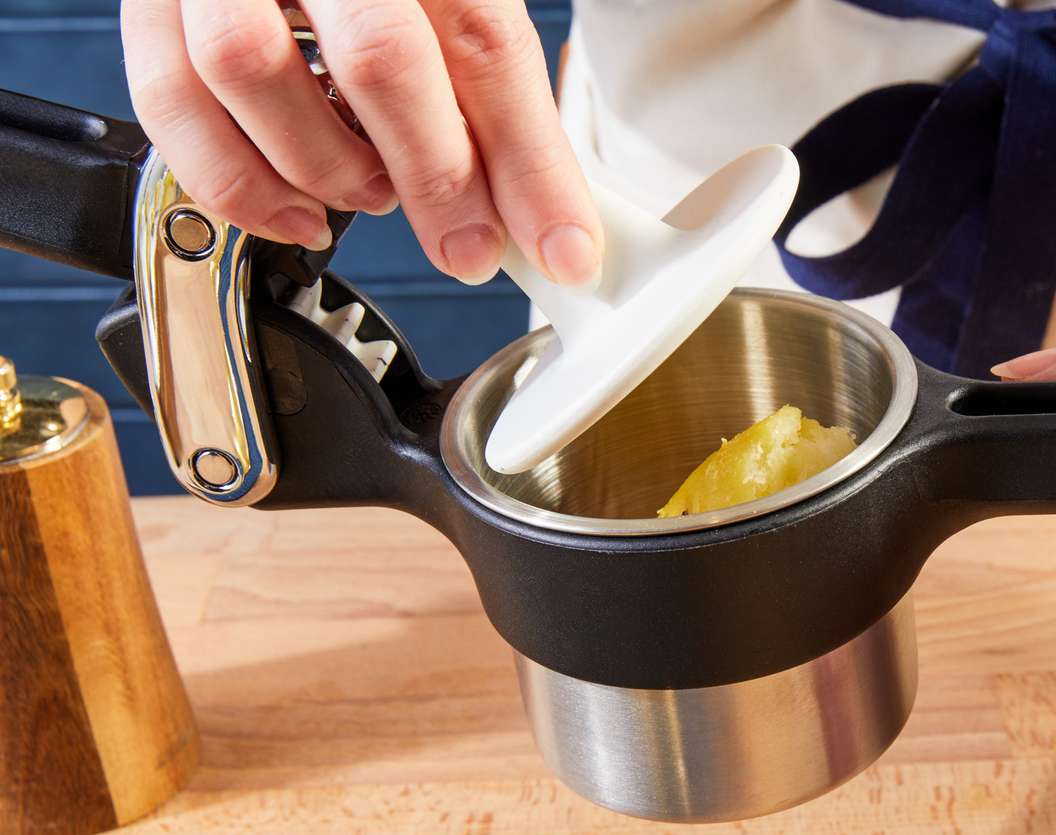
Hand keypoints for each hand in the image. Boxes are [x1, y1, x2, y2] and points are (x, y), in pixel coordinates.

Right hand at [120, 0, 601, 286]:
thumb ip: (487, 84)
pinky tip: (294, 212)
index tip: (561, 246)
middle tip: (468, 248)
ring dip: (328, 167)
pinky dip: (233, 179)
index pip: (486, 42)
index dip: (530, 161)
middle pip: (381, 55)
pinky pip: (169, 95)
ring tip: (373, 195)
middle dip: (438, 179)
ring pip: (251, 69)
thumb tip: (538, 211)